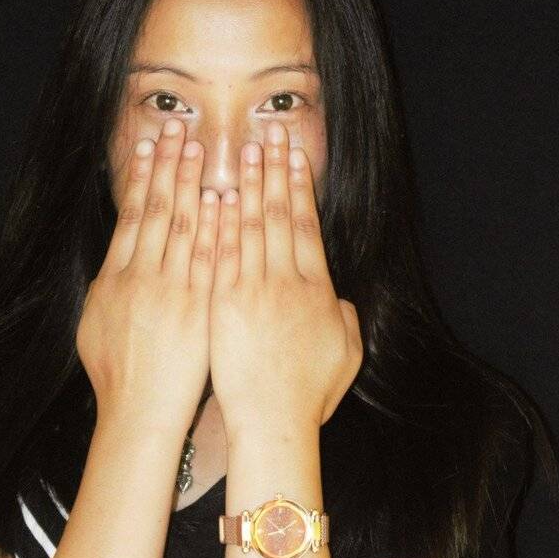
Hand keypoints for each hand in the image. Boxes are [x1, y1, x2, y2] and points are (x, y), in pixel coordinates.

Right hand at [76, 119, 217, 433]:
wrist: (139, 413)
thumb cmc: (119, 378)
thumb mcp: (97, 327)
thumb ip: (110, 292)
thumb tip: (115, 266)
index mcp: (114, 279)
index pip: (131, 215)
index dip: (142, 177)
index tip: (150, 145)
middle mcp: (139, 277)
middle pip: (155, 209)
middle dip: (167, 166)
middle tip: (177, 128)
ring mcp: (169, 291)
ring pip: (181, 225)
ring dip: (192, 184)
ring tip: (201, 148)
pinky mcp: (196, 308)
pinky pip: (208, 258)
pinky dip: (214, 225)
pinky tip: (222, 198)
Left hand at [208, 120, 362, 433]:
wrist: (273, 423)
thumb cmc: (308, 396)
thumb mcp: (345, 354)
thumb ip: (342, 317)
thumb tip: (335, 297)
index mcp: (317, 290)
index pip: (306, 226)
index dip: (299, 187)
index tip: (294, 156)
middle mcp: (287, 283)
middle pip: (279, 215)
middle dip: (274, 171)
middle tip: (269, 134)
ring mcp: (253, 291)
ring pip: (249, 227)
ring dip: (247, 185)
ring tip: (243, 150)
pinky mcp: (223, 305)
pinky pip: (220, 254)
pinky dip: (218, 223)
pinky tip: (214, 194)